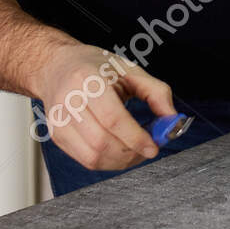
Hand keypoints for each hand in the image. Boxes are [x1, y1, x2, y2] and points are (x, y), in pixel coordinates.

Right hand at [30, 40, 177, 170]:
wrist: (57, 67)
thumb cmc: (95, 67)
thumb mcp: (129, 69)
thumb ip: (156, 92)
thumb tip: (172, 120)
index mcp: (87, 80)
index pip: (112, 118)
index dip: (135, 137)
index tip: (154, 146)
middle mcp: (68, 101)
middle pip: (101, 142)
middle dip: (131, 152)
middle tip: (148, 148)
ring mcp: (59, 121)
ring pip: (93, 157)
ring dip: (121, 161)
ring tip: (135, 150)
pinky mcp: (56, 136)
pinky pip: (85, 160)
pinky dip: (108, 162)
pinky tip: (119, 150)